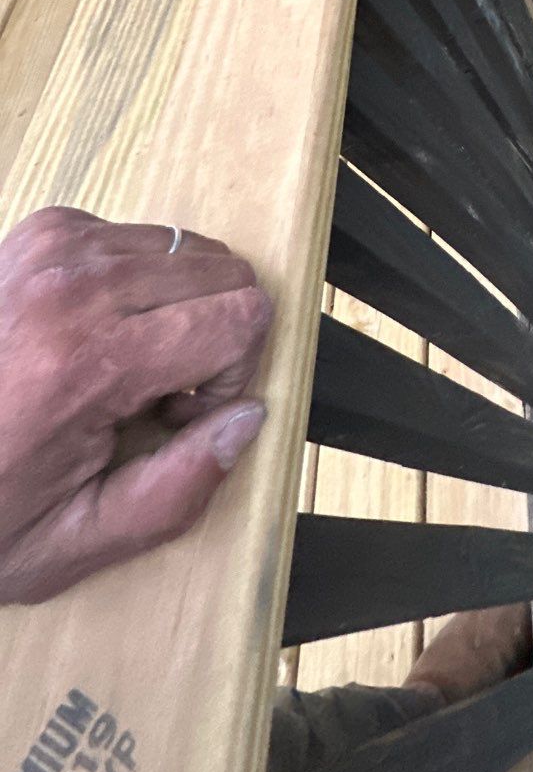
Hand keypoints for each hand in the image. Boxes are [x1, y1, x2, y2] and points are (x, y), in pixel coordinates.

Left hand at [0, 206, 273, 605]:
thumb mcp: (74, 541)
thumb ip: (179, 490)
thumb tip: (249, 417)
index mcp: (88, 359)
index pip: (241, 316)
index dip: (232, 376)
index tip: (183, 418)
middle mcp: (74, 285)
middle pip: (226, 273)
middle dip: (212, 338)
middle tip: (155, 396)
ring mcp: (55, 246)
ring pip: (189, 249)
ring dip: (177, 307)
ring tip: (121, 366)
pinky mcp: (44, 230)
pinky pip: (140, 238)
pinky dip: (138, 282)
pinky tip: (95, 335)